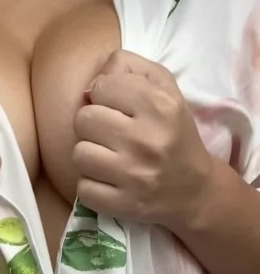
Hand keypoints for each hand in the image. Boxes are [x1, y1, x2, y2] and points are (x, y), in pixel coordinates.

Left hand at [73, 50, 212, 228]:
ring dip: (89, 156)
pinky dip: (91, 186)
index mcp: (159, 105)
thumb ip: (129, 68)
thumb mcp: (165, 89)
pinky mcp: (126, 204)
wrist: (195, 190)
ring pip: (79, 154)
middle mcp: (147, 139)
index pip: (101, 86)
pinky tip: (108, 182)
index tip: (116, 109)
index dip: (103, 96)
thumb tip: (91, 82)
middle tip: (109, 135)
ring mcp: (135, 175)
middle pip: (83, 119)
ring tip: (107, 158)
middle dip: (92, 126)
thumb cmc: (174, 134)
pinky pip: (83, 188)